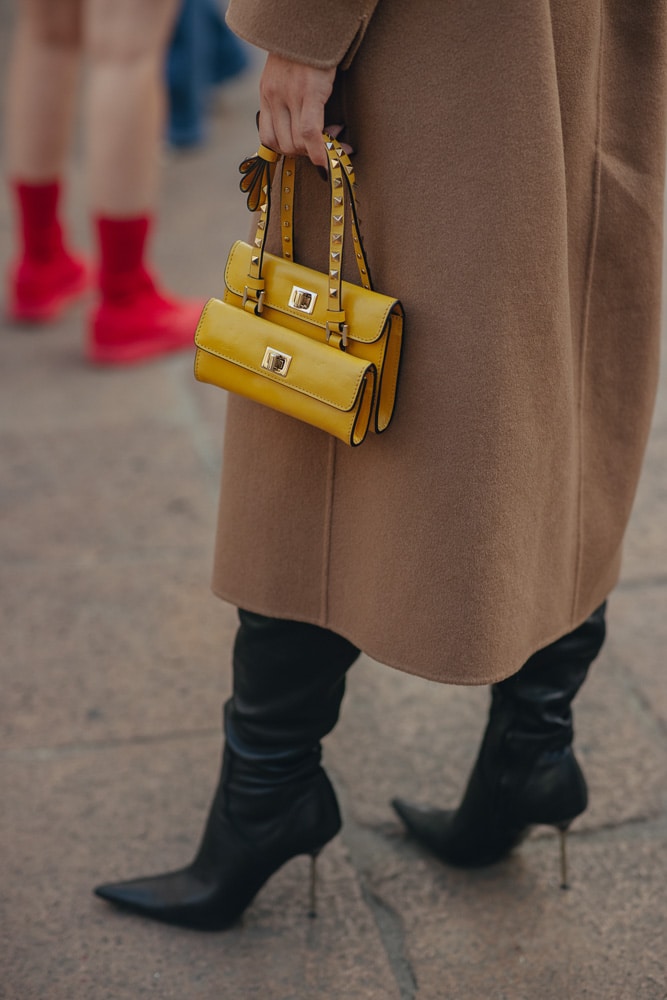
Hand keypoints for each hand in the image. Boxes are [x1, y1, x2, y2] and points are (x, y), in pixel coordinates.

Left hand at [258, 53, 349, 168]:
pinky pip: (310, 133)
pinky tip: (330, 157)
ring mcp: (289, 96)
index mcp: (267, 96)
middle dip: (306, 153)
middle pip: (284, 145)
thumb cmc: (303, 51)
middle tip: (326, 143)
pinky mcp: (308, 93)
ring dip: (316, 150)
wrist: (309, 22)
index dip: (288, 153)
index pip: (269, 140)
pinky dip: (320, 152)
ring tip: (334, 135)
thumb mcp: (285, 77)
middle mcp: (274, 98)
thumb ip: (287, 101)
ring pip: (296, 143)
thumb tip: (305, 131)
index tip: (307, 152)